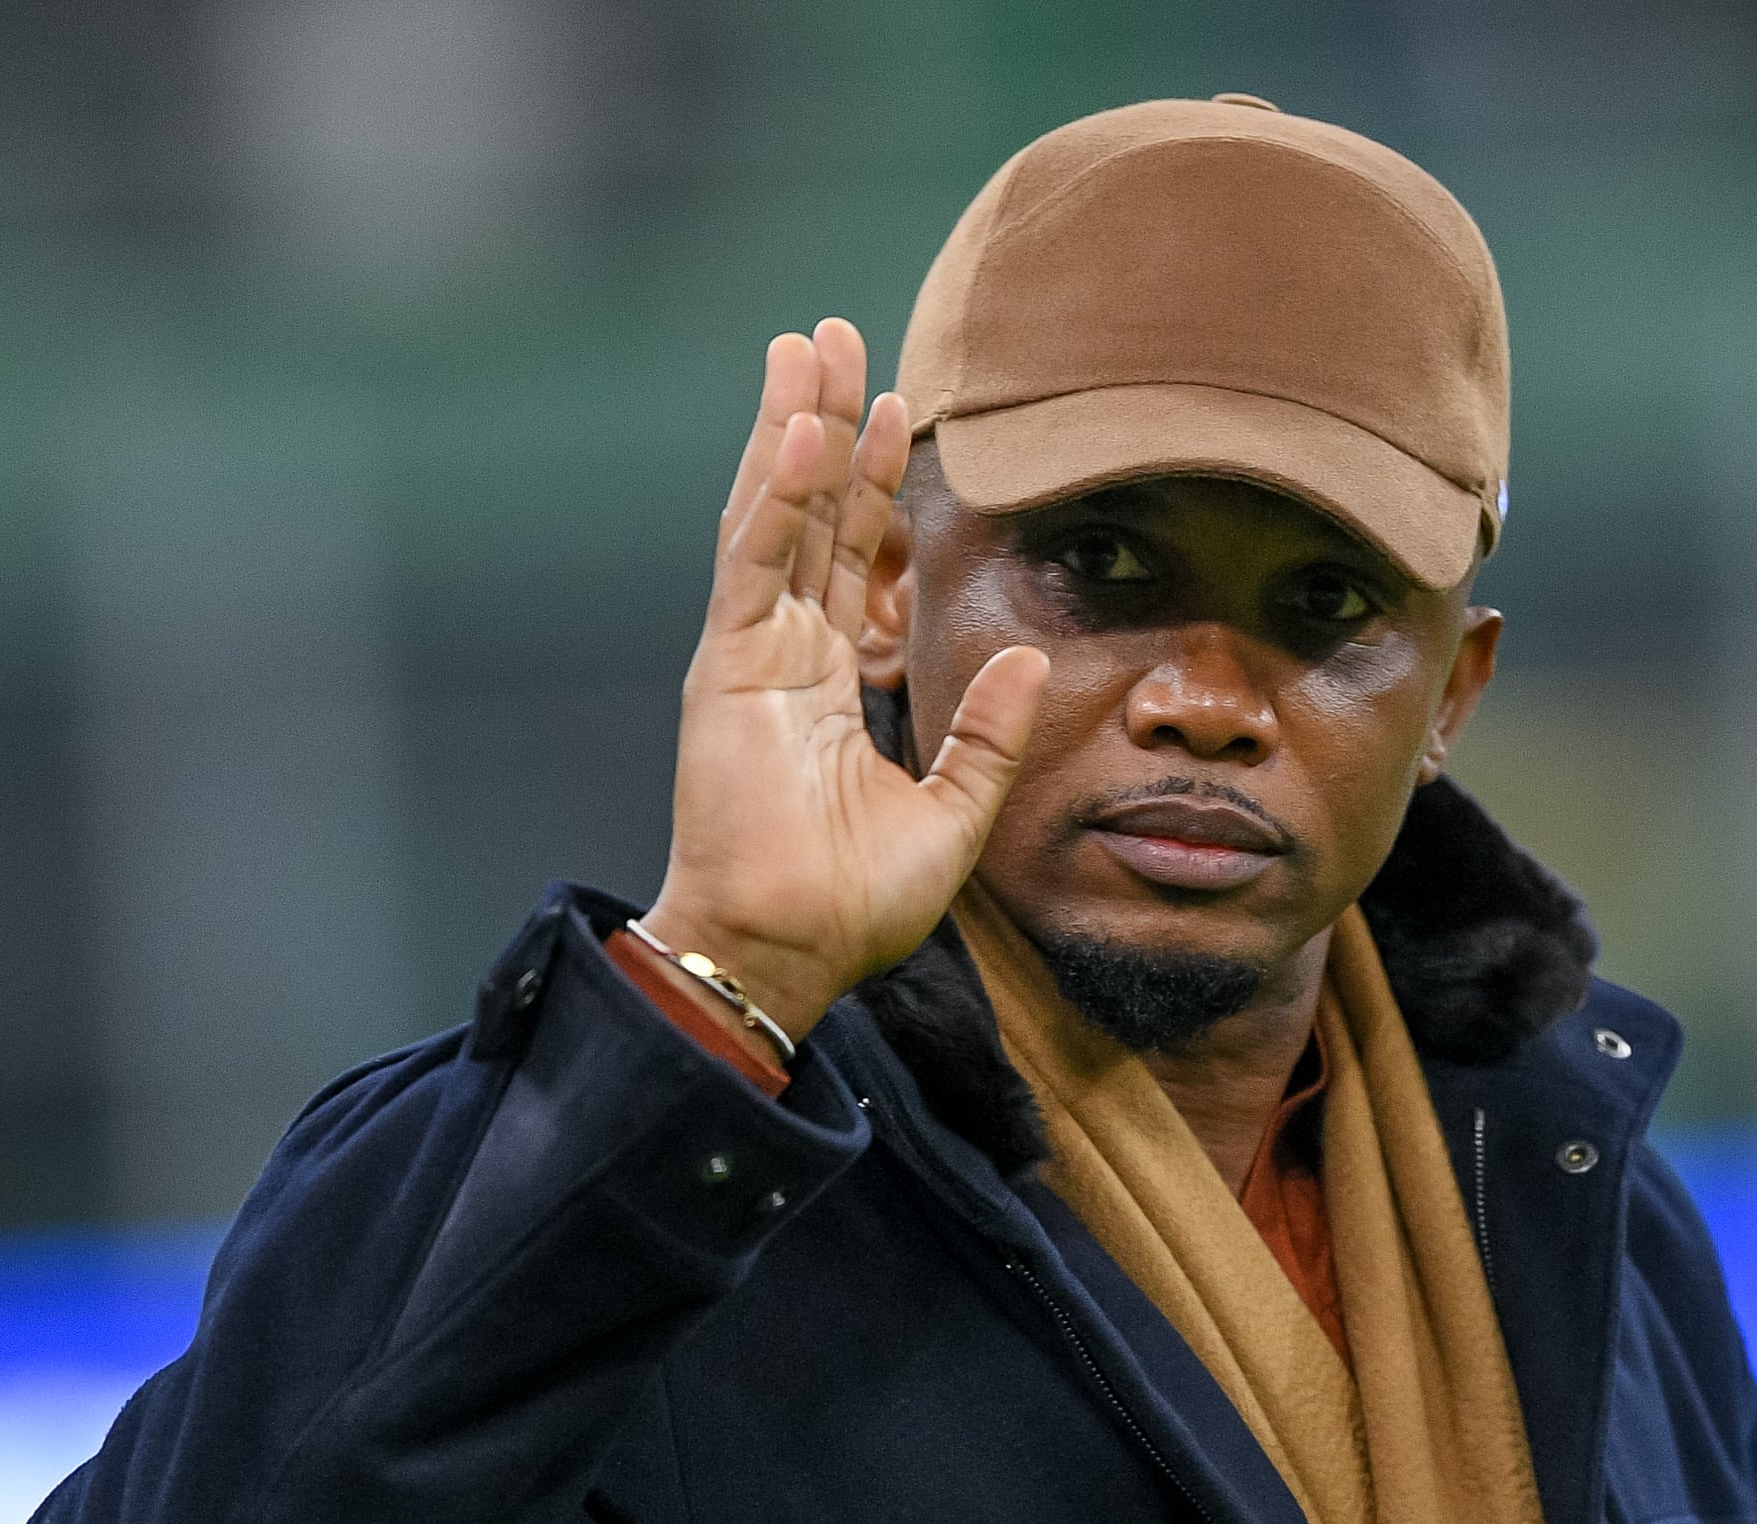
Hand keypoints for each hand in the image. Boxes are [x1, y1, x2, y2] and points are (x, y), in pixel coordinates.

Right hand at [636, 319, 1047, 1046]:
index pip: (853, 555)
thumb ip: (989, 733)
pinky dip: (771, 496)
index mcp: (830, 681)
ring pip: (770, 515)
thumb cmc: (854, 907)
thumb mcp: (954, 813)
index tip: (900, 405)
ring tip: (805, 346)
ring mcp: (749, 656)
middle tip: (834, 334)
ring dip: (788, 428)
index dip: (872, 480)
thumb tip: (1032, 656)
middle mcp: (785, 654)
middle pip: (807, 512)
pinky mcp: (724, 670)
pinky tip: (794, 433)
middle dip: (822, 421)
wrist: (787, 956)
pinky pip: (752, 565)